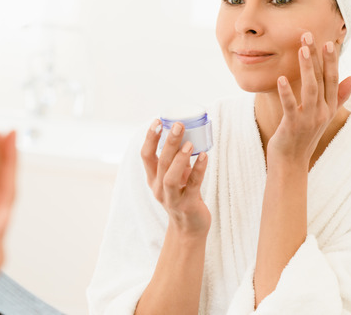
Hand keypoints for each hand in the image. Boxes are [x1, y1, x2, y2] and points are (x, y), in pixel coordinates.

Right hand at [140, 120, 210, 237]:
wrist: (189, 229)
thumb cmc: (183, 196)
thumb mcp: (176, 177)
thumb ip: (178, 160)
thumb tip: (187, 134)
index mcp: (153, 179)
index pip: (146, 156)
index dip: (150, 138)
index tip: (158, 121)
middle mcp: (159, 188)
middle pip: (160, 163)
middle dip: (168, 142)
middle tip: (178, 125)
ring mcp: (172, 199)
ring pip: (171, 177)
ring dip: (179, 159)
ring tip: (189, 144)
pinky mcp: (187, 205)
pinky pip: (193, 186)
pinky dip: (199, 170)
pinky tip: (204, 156)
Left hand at [267, 32, 350, 168]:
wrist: (291, 162)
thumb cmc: (304, 135)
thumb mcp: (324, 115)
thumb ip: (339, 95)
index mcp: (329, 107)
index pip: (332, 79)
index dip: (331, 61)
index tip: (329, 42)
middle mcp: (322, 112)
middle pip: (322, 79)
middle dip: (317, 57)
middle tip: (310, 36)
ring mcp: (309, 119)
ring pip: (310, 89)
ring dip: (306, 68)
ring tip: (301, 50)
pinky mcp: (293, 126)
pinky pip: (290, 106)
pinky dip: (287, 93)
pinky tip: (281, 79)